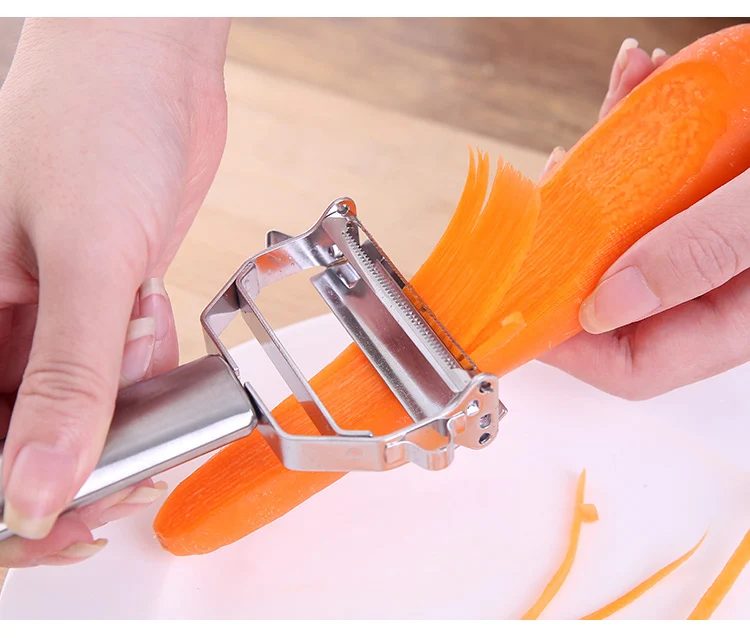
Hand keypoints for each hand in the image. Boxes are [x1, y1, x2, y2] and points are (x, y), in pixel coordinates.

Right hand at [0, 18, 229, 566]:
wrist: (155, 67)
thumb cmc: (99, 122)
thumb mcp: (83, 259)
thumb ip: (66, 379)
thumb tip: (35, 485)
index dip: (12, 491)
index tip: (66, 523)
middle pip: (24, 427)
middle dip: (83, 455)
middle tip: (131, 472)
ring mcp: (49, 307)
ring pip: (78, 402)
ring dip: (125, 406)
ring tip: (152, 380)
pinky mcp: (101, 295)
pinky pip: (119, 363)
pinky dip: (146, 364)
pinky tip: (152, 326)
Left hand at [539, 38, 749, 399]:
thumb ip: (699, 255)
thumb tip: (603, 306)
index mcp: (737, 318)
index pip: (633, 367)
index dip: (569, 343)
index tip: (525, 291)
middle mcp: (718, 289)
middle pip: (612, 294)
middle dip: (574, 237)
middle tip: (557, 180)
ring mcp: (712, 240)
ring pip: (628, 227)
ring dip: (607, 163)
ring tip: (619, 96)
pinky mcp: (713, 192)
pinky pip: (659, 177)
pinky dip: (643, 126)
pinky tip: (644, 75)